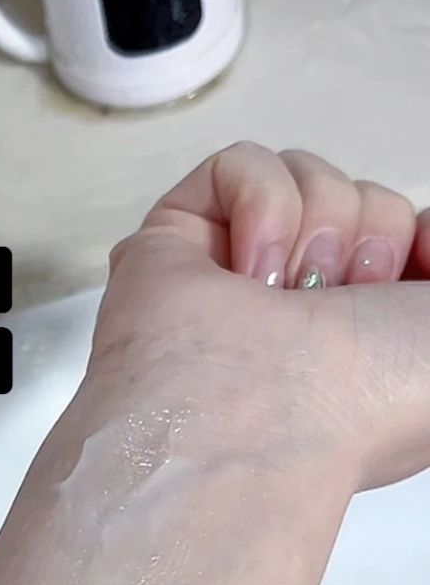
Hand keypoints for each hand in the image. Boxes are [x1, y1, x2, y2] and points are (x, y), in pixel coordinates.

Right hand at [81, 142, 429, 489]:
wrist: (270, 420)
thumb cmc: (366, 406)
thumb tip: (427, 232)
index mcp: (365, 339)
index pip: (402, 240)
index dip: (415, 248)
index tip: (400, 292)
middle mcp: (302, 309)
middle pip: (366, 199)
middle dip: (373, 237)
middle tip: (338, 305)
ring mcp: (237, 276)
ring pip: (309, 175)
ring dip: (321, 227)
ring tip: (286, 297)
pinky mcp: (180, 242)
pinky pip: (240, 163)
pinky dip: (261, 203)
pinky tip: (248, 272)